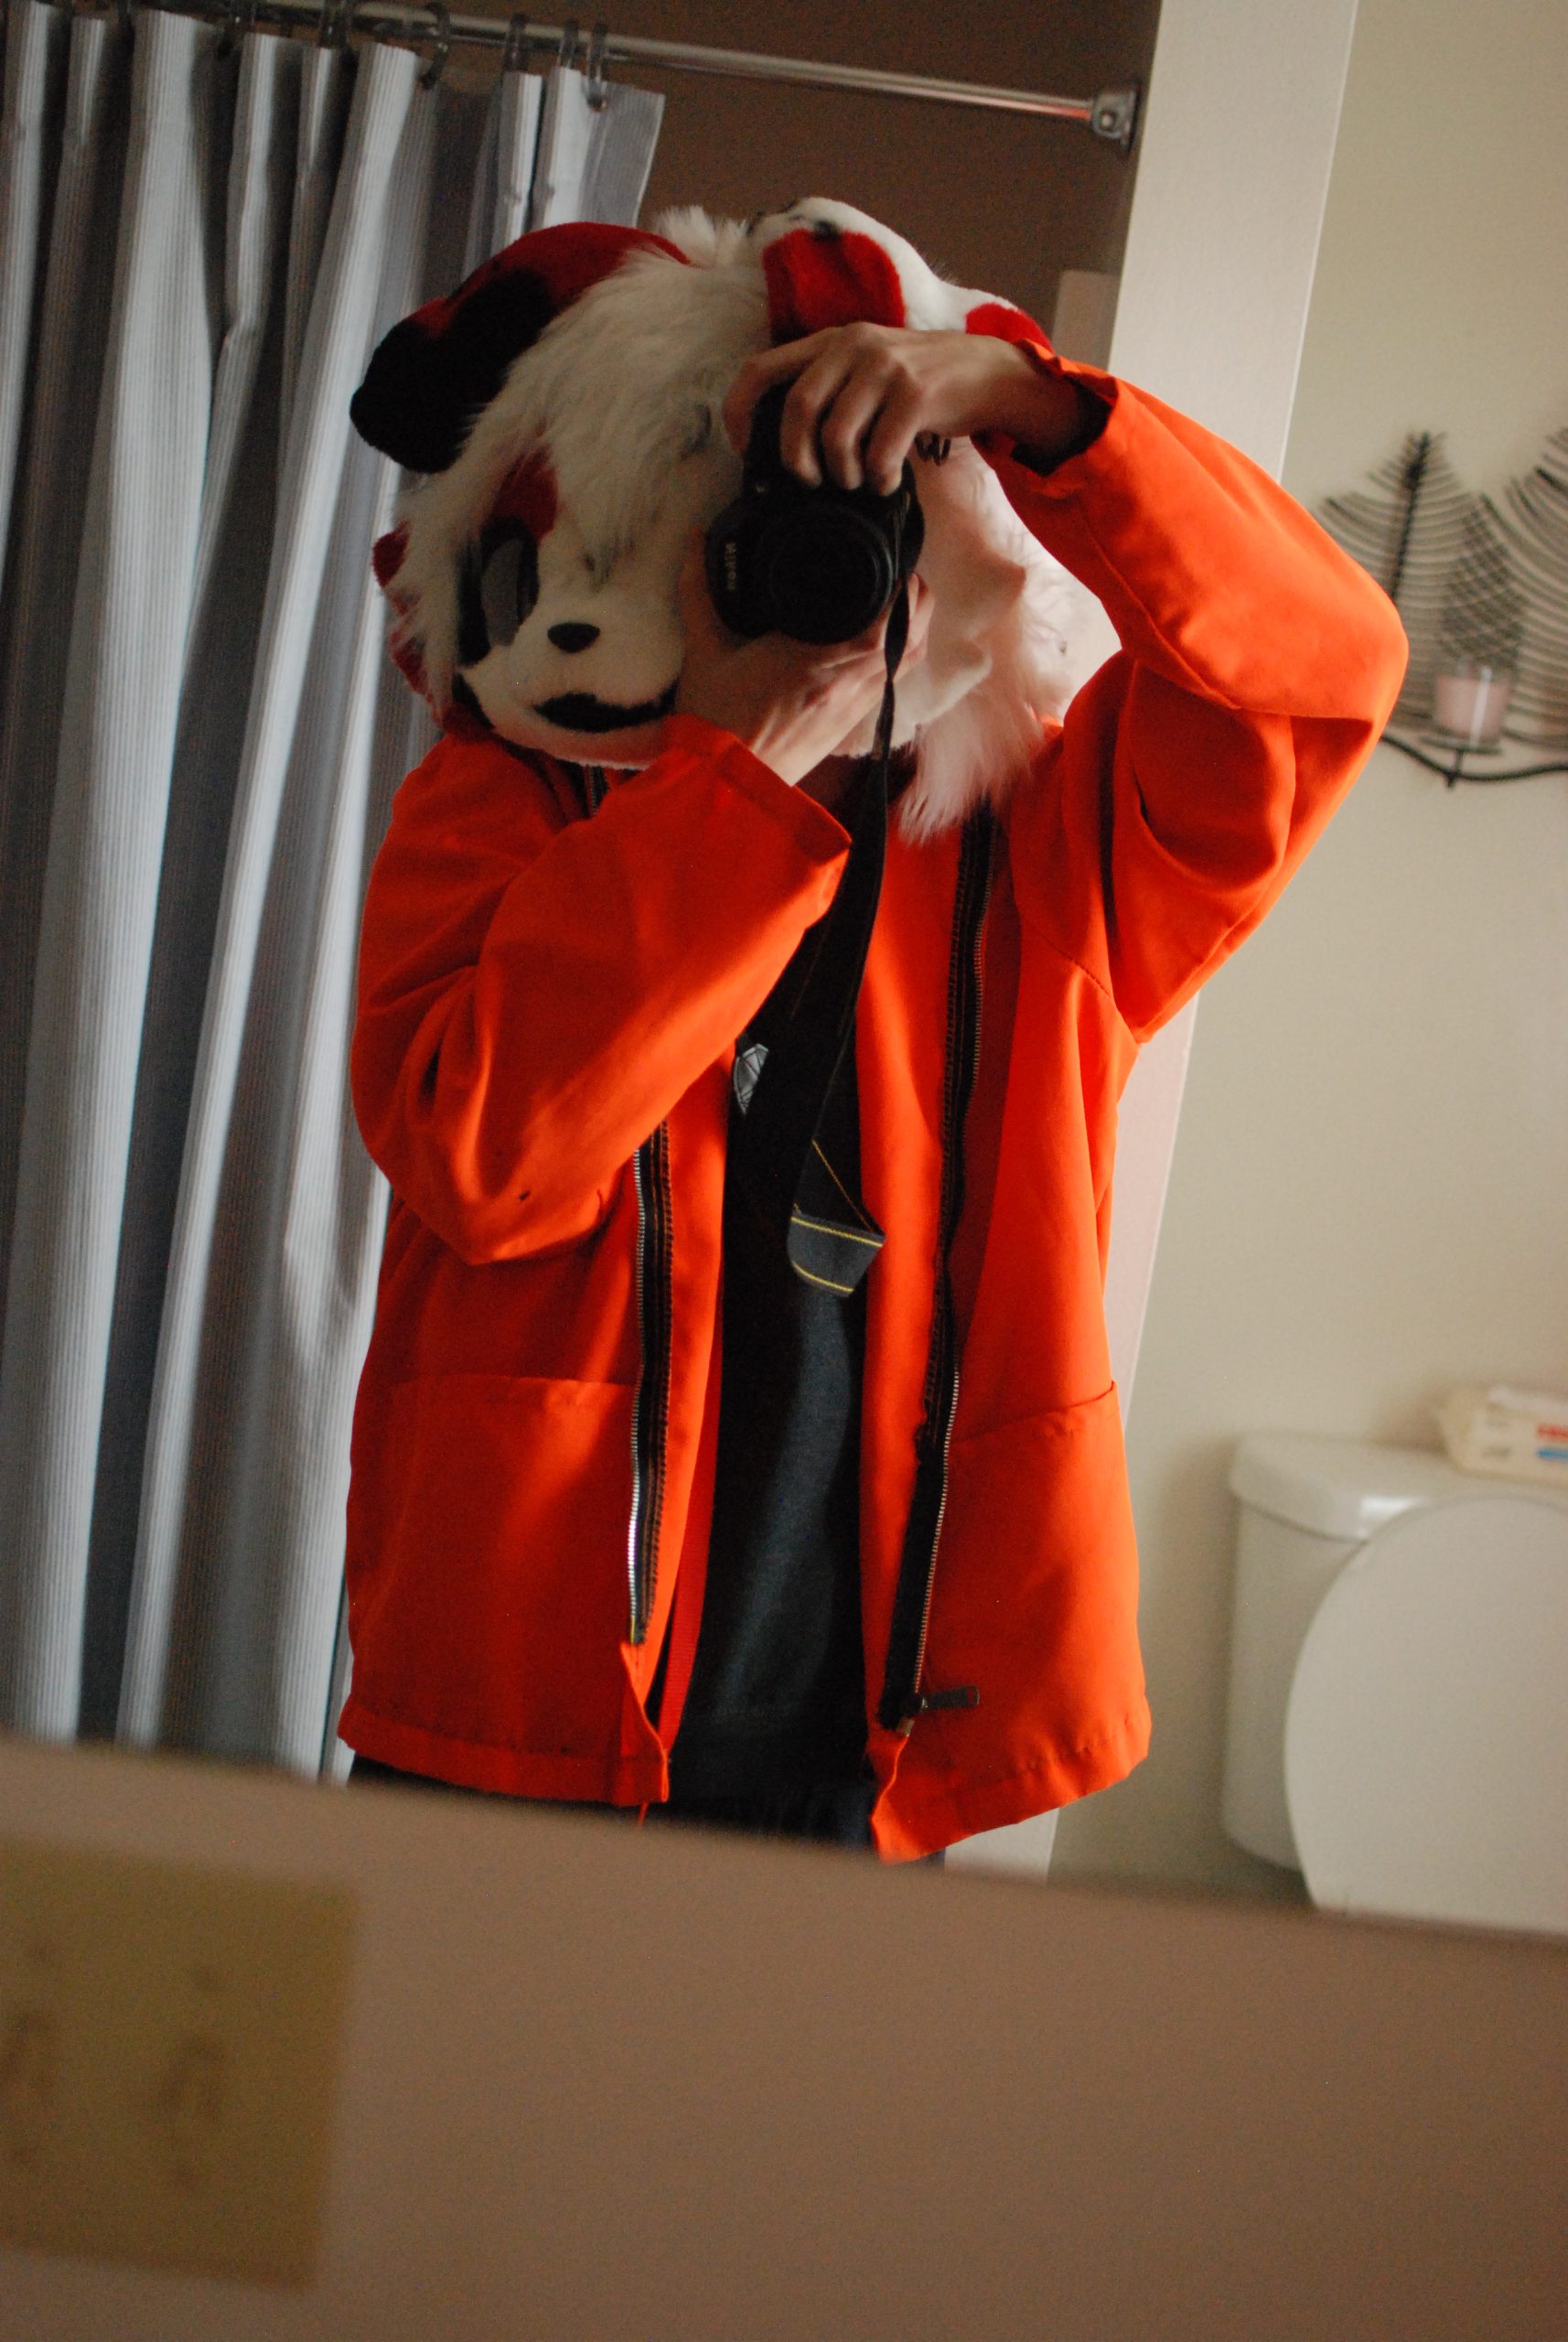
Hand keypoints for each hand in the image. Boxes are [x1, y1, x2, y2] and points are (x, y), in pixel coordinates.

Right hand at [672, 530, 931, 788]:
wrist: (723, 783)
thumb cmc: (714, 720)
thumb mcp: (703, 649)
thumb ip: (698, 590)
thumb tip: (693, 539)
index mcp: (818, 658)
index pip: (885, 612)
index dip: (897, 578)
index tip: (887, 550)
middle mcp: (849, 681)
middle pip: (911, 630)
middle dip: (913, 593)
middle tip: (896, 565)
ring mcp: (856, 704)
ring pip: (911, 656)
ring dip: (914, 623)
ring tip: (897, 594)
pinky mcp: (854, 722)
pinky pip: (895, 679)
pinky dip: (902, 651)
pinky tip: (885, 635)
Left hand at [721, 323, 1096, 494]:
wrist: (985, 372)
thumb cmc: (918, 383)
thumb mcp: (867, 371)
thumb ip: (830, 390)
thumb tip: (788, 447)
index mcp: (830, 341)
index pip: (762, 367)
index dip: (740, 410)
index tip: (742, 448)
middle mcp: (853, 345)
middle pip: (797, 407)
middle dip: (796, 457)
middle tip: (810, 481)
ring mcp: (885, 367)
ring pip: (836, 434)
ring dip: (841, 473)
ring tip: (856, 481)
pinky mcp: (915, 393)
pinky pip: (879, 451)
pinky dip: (877, 478)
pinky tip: (886, 481)